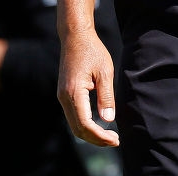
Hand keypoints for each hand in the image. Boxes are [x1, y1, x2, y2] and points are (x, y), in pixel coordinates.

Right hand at [58, 28, 118, 147]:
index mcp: (74, 92)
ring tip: (109, 136)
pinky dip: (85, 125)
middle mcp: (64, 97)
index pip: (85, 124)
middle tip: (115, 140)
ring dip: (91, 134)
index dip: (100, 136)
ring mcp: (62, 96)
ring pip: (74, 125)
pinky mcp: (64, 94)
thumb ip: (106, 97)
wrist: (75, 36)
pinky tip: (99, 125)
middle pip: (78, 129)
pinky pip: (73, 116)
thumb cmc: (92, 50)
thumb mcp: (105, 72)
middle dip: (96, 139)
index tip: (116, 139)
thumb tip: (108, 120)